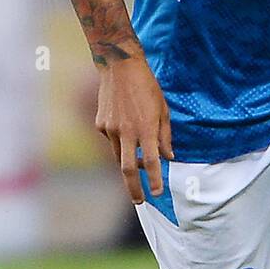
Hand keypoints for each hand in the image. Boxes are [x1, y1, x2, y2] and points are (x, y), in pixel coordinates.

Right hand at [94, 55, 173, 201]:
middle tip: (139, 201)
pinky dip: (121, 142)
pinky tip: (126, 127)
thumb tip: (169, 157)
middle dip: (134, 188)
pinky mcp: (100, 124)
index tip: (157, 193)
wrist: (119, 68)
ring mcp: (110, 129)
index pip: (152, 161)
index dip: (155, 180)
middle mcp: (126, 132)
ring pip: (119, 156)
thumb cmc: (147, 87)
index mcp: (146, 128)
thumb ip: (165, 136)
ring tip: (139, 165)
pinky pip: (112, 141)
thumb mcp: (163, 110)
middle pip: (128, 169)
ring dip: (129, 163)